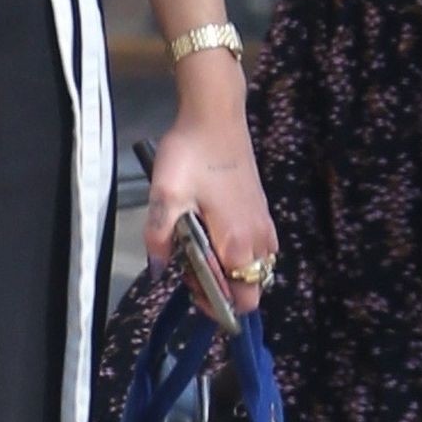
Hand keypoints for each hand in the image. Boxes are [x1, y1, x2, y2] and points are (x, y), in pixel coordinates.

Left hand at [144, 58, 277, 317]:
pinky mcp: (262, 210)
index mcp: (237, 246)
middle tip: (191, 266)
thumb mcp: (165, 195)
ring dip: (231, 270)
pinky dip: (239, 252)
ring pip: (255, 269)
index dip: (214, 306)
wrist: (216, 115)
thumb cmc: (191, 155)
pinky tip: (215, 231)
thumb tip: (157, 272)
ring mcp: (264, 225)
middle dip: (221, 289)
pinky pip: (258, 249)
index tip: (189, 285)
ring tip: (201, 249)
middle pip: (249, 289)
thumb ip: (159, 238)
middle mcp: (259, 242)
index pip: (241, 303)